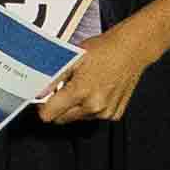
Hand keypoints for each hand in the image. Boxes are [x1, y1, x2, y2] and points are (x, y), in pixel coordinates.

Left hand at [33, 24, 160, 127]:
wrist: (131, 50)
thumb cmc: (104, 50)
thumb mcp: (73, 58)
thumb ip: (53, 78)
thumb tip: (38, 92)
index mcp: (80, 92)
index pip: (49, 115)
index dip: (43, 107)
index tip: (43, 101)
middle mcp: (93, 107)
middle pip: (61, 119)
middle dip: (58, 107)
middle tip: (65, 89)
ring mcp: (105, 112)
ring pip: (77, 118)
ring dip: (75, 107)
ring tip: (84, 86)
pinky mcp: (114, 115)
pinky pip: (93, 117)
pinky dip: (90, 108)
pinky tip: (96, 90)